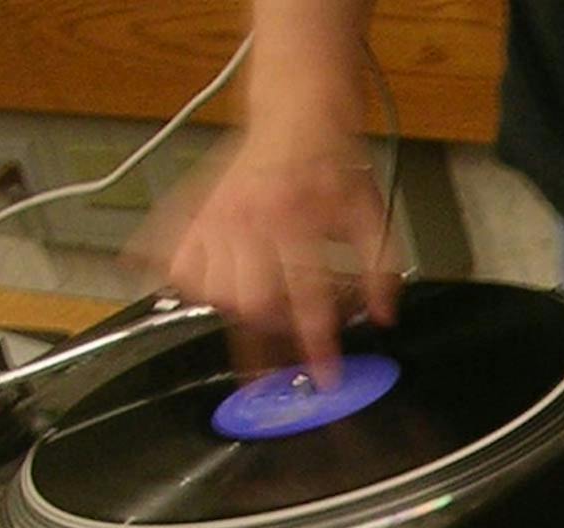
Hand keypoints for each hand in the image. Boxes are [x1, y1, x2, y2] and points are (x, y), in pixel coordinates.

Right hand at [142, 125, 399, 381]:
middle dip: (273, 332)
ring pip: (214, 292)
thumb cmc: (336, 167)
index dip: (315, 345)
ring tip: (261, 308)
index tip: (323, 375)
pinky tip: (218, 287)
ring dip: (238, 312)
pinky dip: (195, 286)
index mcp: (297, 222)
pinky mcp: (195, 214)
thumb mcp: (372, 217)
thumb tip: (385, 317)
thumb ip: (381, 270)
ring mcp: (217, 218)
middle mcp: (251, 222)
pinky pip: (179, 267)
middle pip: (250, 303)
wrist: (298, 115)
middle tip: (288, 340)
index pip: (307, 301)